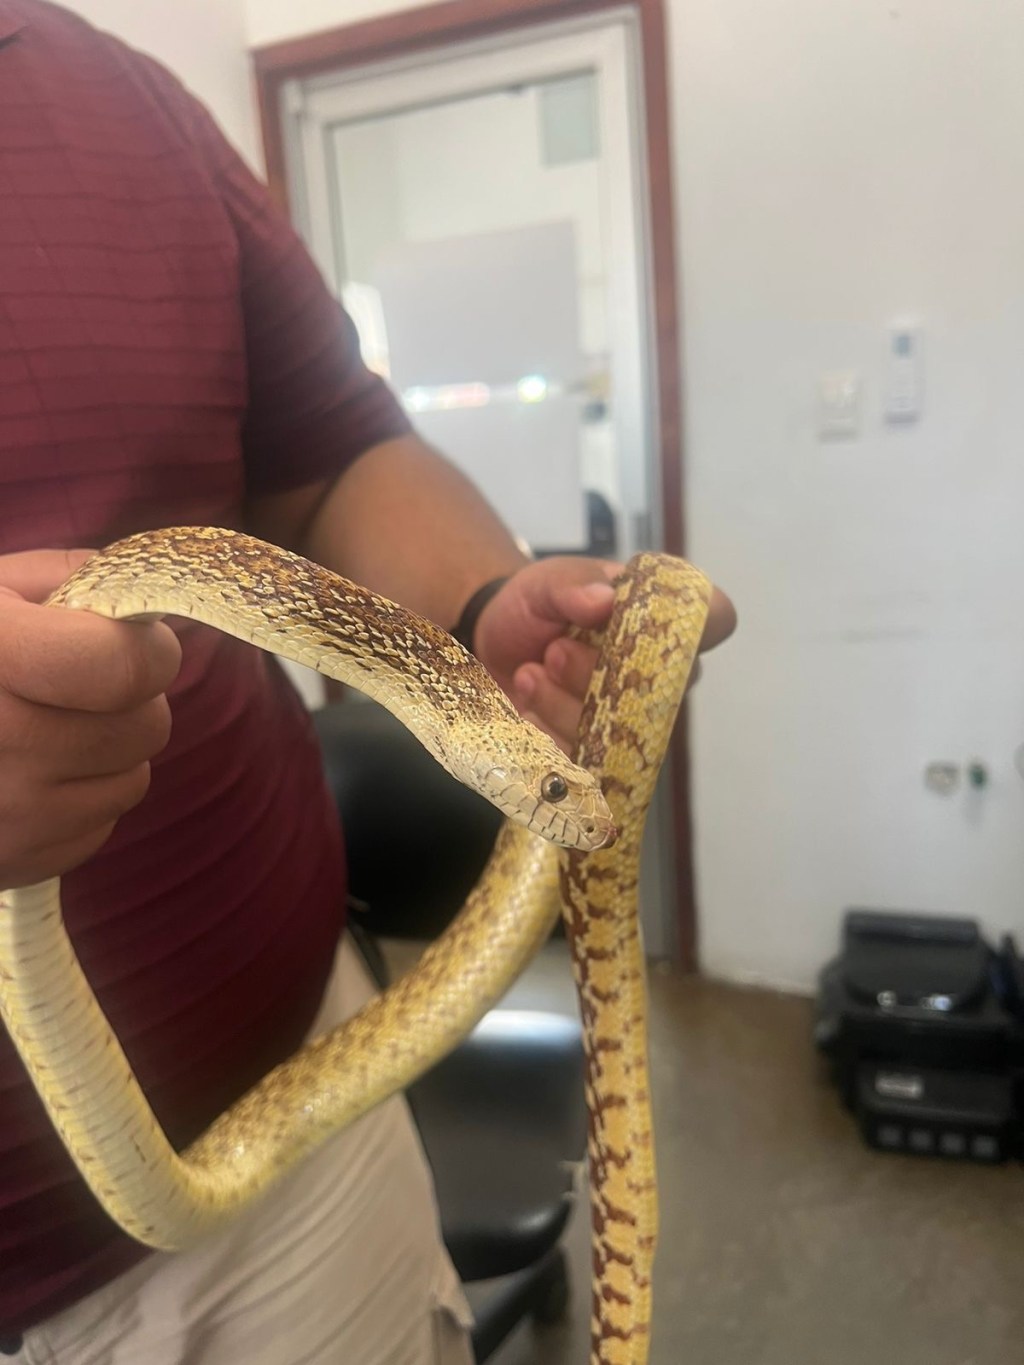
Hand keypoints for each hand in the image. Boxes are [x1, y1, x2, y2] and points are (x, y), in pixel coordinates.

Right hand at [0, 550, 181, 888]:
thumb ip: (74, 578)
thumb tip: (147, 607)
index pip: (123, 668)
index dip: (151, 650)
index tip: (139, 641)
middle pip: (144, 728)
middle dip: (133, 700)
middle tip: (83, 685)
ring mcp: (3, 813)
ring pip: (132, 781)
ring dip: (111, 753)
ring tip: (50, 727)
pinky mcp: (11, 861)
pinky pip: (99, 827)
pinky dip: (79, 800)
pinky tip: (29, 774)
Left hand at [474, 557, 735, 751]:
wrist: (492, 642)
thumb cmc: (537, 606)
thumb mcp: (547, 582)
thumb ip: (572, 585)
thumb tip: (603, 598)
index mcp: (659, 619)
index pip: (714, 619)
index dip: (708, 622)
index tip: (659, 622)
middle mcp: (656, 671)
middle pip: (664, 689)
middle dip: (604, 674)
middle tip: (555, 650)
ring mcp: (629, 714)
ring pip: (622, 729)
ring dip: (569, 703)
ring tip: (530, 673)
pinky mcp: (594, 748)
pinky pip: (586, 755)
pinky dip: (548, 727)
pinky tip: (526, 702)